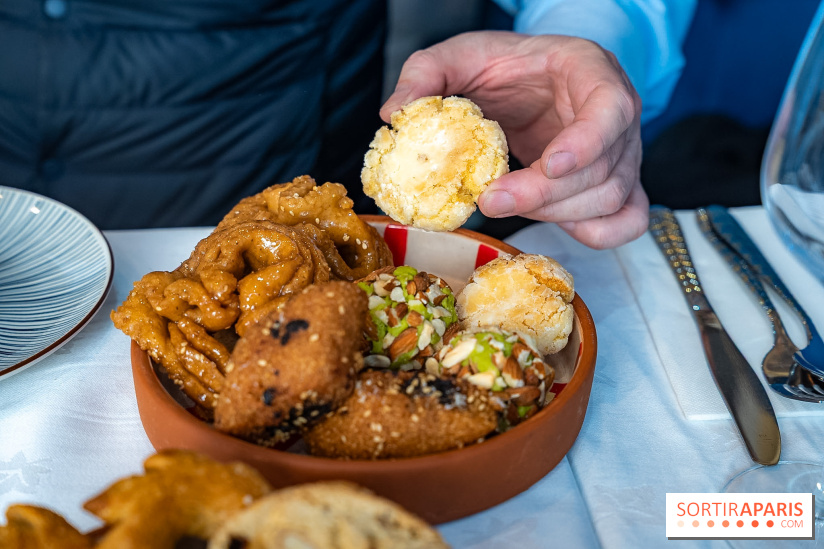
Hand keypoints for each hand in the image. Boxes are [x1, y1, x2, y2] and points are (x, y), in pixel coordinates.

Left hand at [382, 31, 647, 248]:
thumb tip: (395, 113)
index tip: (547, 165)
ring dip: (554, 215)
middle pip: (605, 169)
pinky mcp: (616, 185)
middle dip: (544, 194)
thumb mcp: (459, 55)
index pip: (611, 109)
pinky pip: (625, 221)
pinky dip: (592, 233)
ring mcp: (622, 153)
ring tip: (501, 203)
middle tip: (488, 201)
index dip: (585, 143)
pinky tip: (548, 222)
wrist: (527, 78)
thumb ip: (426, 73)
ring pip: (610, 200)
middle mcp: (618, 115)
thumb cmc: (502, 65)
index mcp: (590, 70)